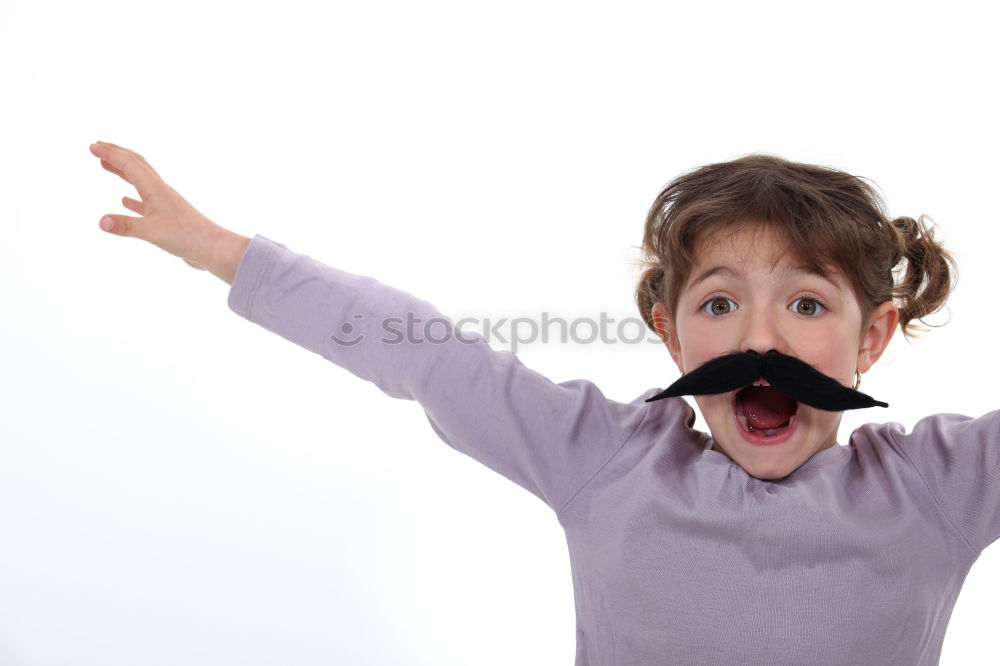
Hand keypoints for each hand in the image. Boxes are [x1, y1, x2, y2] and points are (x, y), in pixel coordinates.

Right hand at [90, 141, 248, 280]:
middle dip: (116, 154)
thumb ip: (126, 226)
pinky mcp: (167, 219)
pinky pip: (145, 203)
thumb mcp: (152, 232)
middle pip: (137, 165)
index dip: (110, 154)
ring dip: (122, 171)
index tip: (92, 146)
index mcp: (156, 189)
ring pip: (140, 182)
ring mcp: (165, 204)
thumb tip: (101, 222)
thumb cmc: (187, 237)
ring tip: (106, 166)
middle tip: (97, 146)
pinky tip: (124, 200)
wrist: (212, 250)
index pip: (130, 165)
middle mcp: (161, 192)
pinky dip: (132, 198)